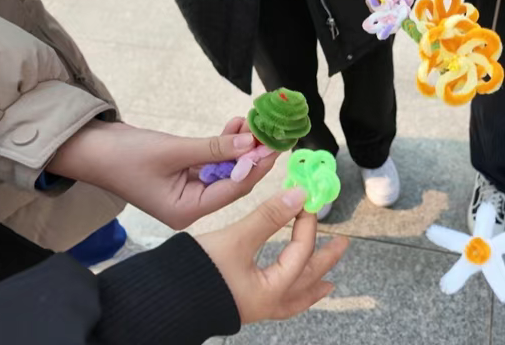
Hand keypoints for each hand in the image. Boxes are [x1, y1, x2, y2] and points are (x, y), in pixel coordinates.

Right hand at [47, 118, 279, 229]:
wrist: (86, 148)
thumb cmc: (122, 155)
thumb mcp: (173, 150)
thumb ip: (213, 148)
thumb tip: (250, 142)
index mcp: (186, 211)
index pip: (233, 190)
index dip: (256, 166)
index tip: (276, 146)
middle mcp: (190, 205)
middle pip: (233, 180)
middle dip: (251, 155)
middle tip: (271, 132)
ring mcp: (187, 191)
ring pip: (224, 168)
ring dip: (238, 145)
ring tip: (251, 122)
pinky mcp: (183, 175)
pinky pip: (211, 161)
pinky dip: (223, 144)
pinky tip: (236, 126)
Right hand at [196, 188, 349, 322]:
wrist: (161, 300)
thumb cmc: (197, 271)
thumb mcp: (236, 238)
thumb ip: (268, 217)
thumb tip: (299, 195)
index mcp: (272, 289)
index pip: (301, 251)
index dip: (306, 223)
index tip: (306, 201)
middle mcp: (268, 303)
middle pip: (308, 280)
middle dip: (326, 260)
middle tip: (343, 243)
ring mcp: (256, 308)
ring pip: (295, 297)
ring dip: (312, 284)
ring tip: (328, 280)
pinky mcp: (243, 306)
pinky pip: (279, 304)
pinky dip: (292, 296)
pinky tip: (290, 291)